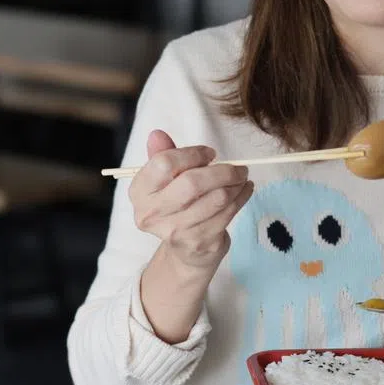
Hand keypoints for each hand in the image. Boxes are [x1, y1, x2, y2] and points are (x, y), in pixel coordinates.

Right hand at [130, 130, 253, 271]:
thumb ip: (162, 155)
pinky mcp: (199, 242)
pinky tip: (244, 190)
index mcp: (139, 192)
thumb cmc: (176, 205)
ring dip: (235, 184)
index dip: (192, 154)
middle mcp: (152, 214)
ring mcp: (176, 231)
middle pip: (192, 183)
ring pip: (216, 198)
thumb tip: (157, 134)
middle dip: (221, 171)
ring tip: (241, 177)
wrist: (184, 251)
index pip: (164, 163)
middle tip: (237, 167)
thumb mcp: (164, 180)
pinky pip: (228, 213)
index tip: (209, 153)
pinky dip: (241, 198)